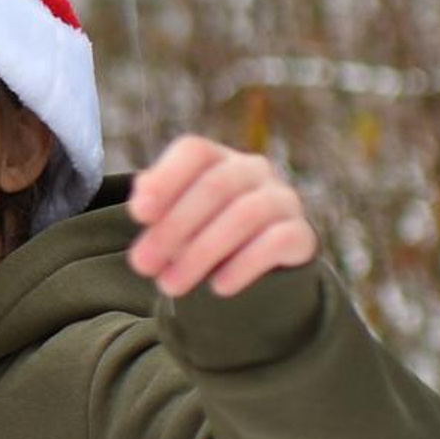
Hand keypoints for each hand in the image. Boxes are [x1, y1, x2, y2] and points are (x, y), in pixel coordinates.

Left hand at [127, 137, 317, 299]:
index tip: (138, 215)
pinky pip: (277, 242)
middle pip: (215, 187)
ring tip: (170, 286)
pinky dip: (244, 265)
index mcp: (217, 158)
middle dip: (172, 229)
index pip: (194, 151)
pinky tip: (217, 286)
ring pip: (245, 215)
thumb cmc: (201, 229)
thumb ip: (154, 206)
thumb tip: (141, 205)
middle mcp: (253, 170)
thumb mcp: (172, 215)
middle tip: (143, 265)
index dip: (165, 179)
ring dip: (201, 253)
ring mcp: (282, 198)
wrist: (258, 260)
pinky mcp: (302, 233)